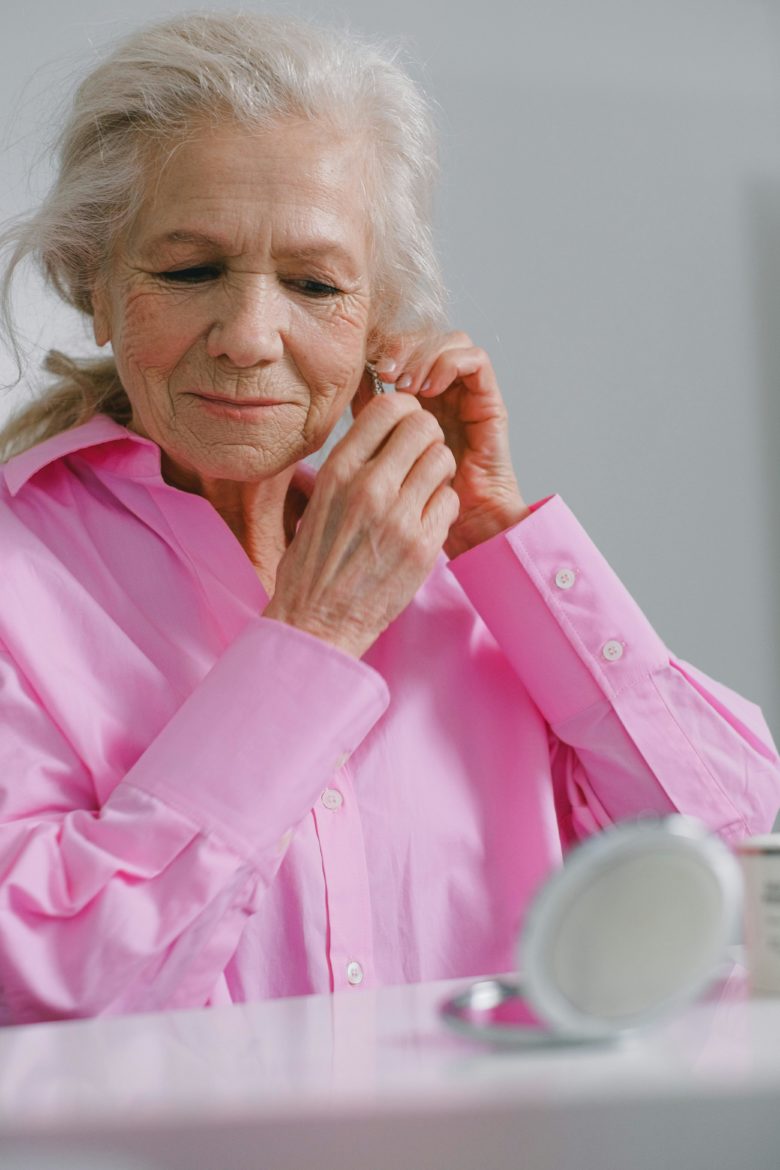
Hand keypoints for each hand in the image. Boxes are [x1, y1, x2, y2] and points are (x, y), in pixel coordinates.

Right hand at [264, 390, 458, 658]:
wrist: (317, 621)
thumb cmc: (312, 564)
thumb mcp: (318, 501)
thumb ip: (348, 465)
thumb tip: (376, 430)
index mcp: (338, 471)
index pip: (388, 407)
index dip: (404, 410)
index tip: (404, 426)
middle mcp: (370, 488)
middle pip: (423, 426)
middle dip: (427, 436)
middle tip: (419, 456)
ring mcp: (400, 518)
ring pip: (443, 460)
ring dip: (438, 469)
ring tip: (422, 489)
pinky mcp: (423, 548)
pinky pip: (450, 501)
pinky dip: (442, 506)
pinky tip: (424, 520)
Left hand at [373, 333, 528, 556]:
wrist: (462, 526)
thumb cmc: (418, 496)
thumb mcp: (382, 452)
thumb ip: (369, 419)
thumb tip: (348, 385)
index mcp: (417, 398)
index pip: (404, 348)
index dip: (386, 349)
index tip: (368, 370)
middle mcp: (445, 391)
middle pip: (426, 338)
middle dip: (404, 347)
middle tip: (386, 371)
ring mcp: (468, 394)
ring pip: (452, 341)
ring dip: (426, 353)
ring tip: (407, 383)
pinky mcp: (489, 402)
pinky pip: (476, 361)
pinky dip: (451, 362)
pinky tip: (429, 387)